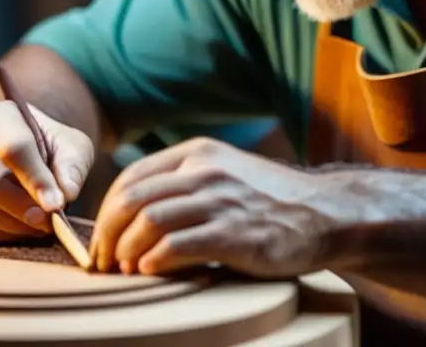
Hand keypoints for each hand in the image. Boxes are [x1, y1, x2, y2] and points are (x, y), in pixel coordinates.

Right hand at [0, 100, 94, 239]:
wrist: (31, 157)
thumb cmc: (54, 148)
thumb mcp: (74, 148)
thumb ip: (71, 167)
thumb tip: (66, 193)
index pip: (13, 148)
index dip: (35, 178)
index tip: (56, 204)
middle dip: (24, 207)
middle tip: (51, 221)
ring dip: (15, 224)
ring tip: (42, 226)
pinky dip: (3, 233)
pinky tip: (25, 227)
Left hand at [90, 137, 351, 277]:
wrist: (324, 214)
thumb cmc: (271, 201)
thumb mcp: (226, 172)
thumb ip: (187, 180)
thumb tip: (136, 211)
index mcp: (199, 153)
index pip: (133, 177)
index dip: (107, 211)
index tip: (101, 238)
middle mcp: (205, 171)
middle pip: (133, 199)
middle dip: (107, 234)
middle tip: (102, 261)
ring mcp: (220, 200)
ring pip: (149, 221)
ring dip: (126, 250)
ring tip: (124, 269)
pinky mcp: (234, 234)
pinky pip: (176, 246)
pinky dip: (154, 261)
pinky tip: (150, 271)